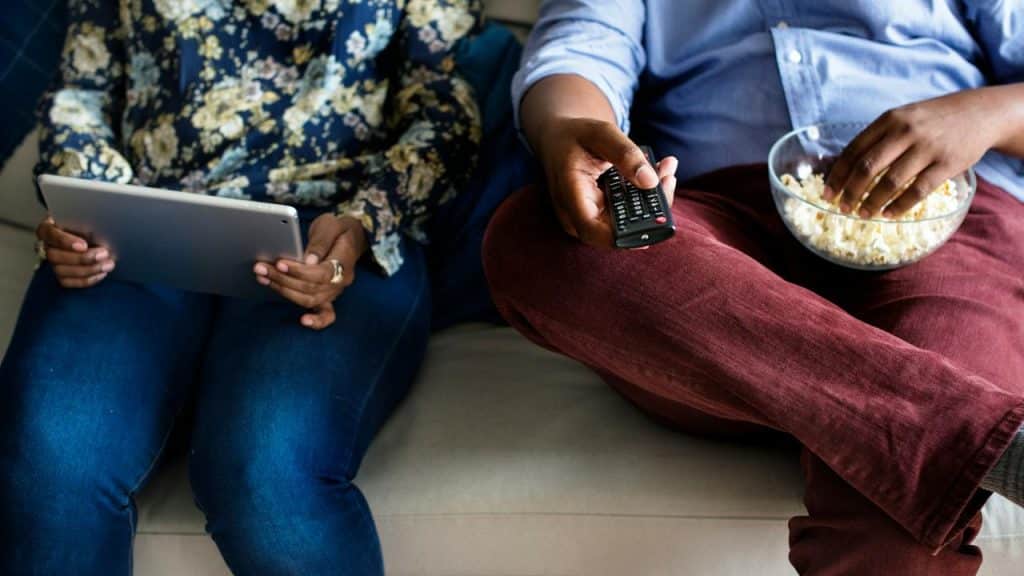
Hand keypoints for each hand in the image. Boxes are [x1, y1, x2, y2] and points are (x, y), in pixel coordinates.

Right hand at [35, 216, 114, 287]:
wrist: (89, 236)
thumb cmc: (85, 224)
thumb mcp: (84, 218)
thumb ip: (86, 223)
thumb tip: (99, 228)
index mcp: (48, 229)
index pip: (50, 234)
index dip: (65, 241)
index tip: (84, 245)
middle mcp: (45, 246)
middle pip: (55, 256)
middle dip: (82, 258)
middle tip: (104, 254)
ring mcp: (51, 263)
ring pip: (61, 271)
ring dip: (88, 270)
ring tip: (108, 264)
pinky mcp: (60, 275)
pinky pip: (68, 282)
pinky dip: (86, 280)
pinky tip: (101, 273)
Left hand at [254, 214, 367, 329]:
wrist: (350, 236)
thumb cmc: (338, 229)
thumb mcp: (330, 225)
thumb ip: (320, 242)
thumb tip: (308, 260)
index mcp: (344, 262)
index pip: (321, 273)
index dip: (299, 271)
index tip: (280, 263)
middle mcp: (341, 281)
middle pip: (311, 288)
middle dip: (283, 279)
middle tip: (262, 268)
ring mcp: (335, 291)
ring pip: (309, 299)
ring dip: (285, 291)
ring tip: (264, 278)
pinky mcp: (328, 296)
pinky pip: (327, 315)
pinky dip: (317, 321)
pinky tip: (303, 321)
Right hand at [535, 117, 677, 247]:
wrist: (559, 140)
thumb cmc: (576, 135)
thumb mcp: (600, 133)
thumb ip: (625, 154)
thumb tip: (650, 182)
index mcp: (570, 195)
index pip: (593, 231)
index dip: (625, 235)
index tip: (655, 219)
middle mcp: (577, 215)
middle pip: (618, 231)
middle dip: (651, 209)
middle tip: (668, 176)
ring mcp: (590, 218)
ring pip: (628, 225)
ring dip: (653, 200)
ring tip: (666, 168)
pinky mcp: (601, 215)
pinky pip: (629, 215)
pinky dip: (646, 196)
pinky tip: (659, 171)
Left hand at [826, 88, 1010, 217]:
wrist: (980, 113)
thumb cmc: (933, 119)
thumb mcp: (903, 117)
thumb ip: (879, 137)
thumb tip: (847, 168)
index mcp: (889, 120)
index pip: (854, 150)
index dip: (838, 174)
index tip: (828, 193)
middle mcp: (906, 132)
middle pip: (867, 167)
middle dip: (850, 192)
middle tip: (842, 208)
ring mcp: (927, 148)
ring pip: (890, 182)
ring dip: (872, 202)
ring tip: (863, 214)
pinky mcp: (947, 164)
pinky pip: (918, 190)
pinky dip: (900, 206)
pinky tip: (889, 215)